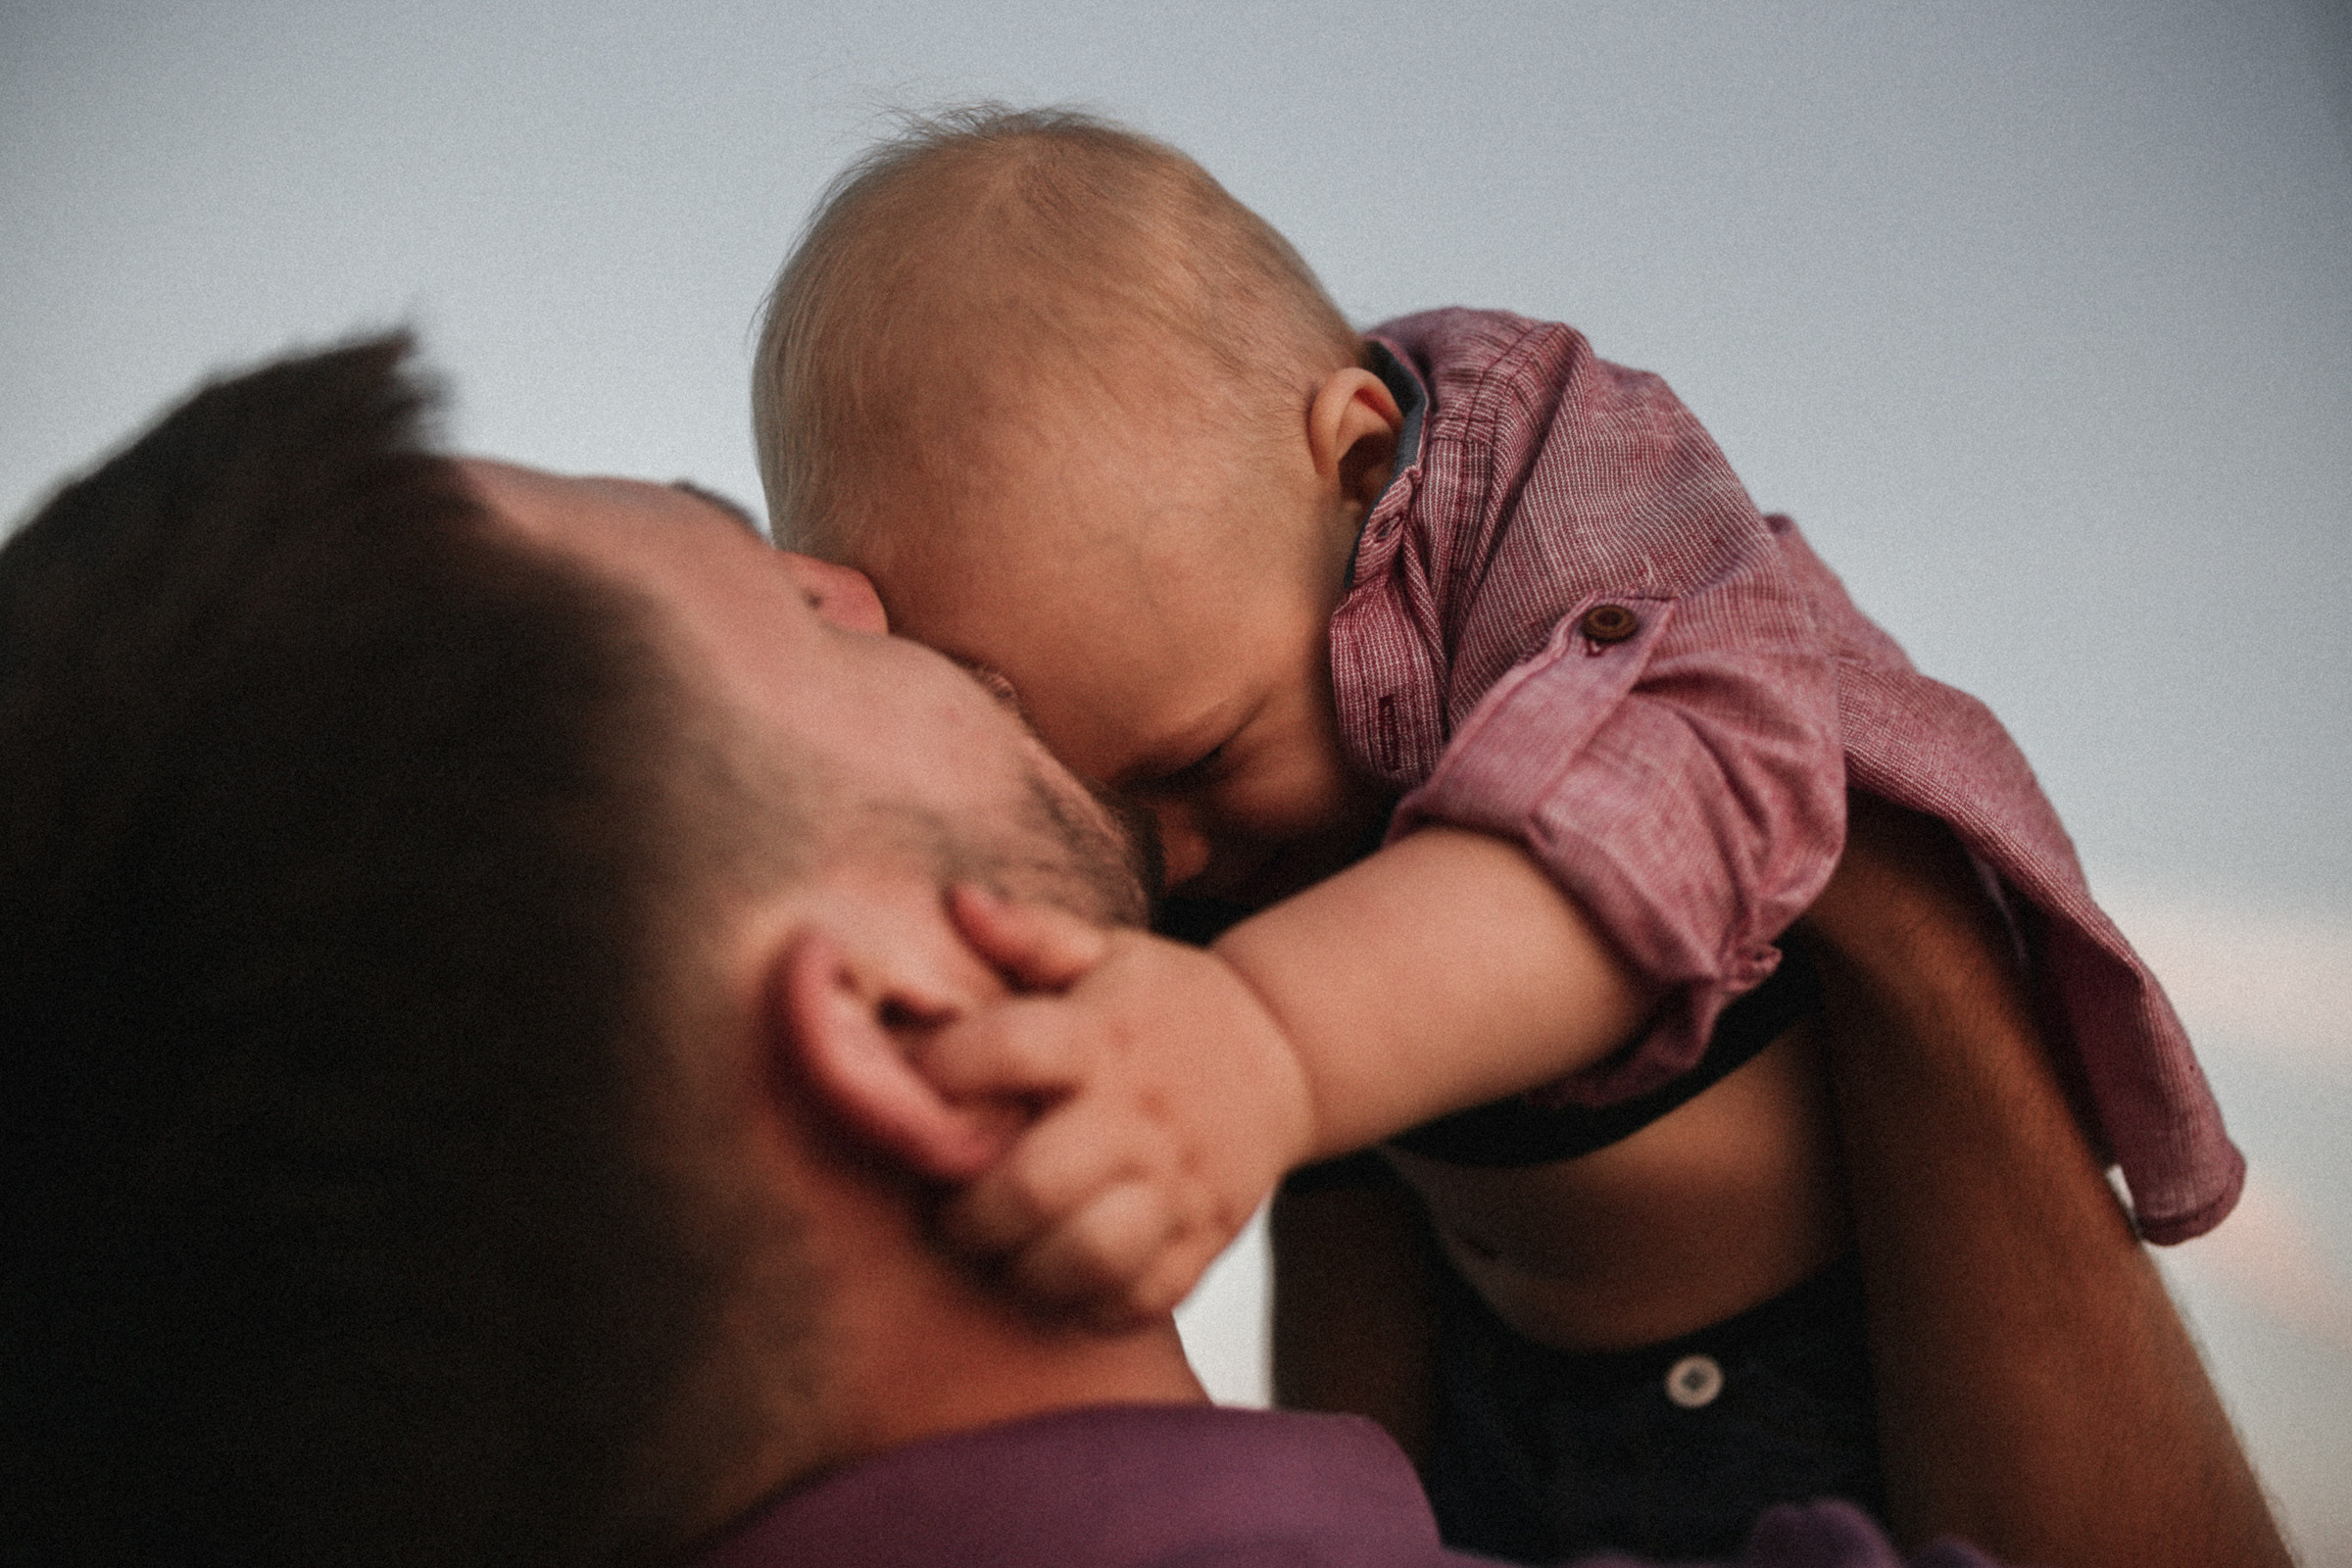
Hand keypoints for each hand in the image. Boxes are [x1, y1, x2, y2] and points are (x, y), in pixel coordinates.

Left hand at [921, 886, 1316, 1327]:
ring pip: (1086, 1255)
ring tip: (999, 1248)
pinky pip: (1136, 1298)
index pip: (1005, 1050)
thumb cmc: (1167, 1004)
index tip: (911, 1088)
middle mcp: (1138, 1114)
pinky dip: (1085, 1303)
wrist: (1287, 1054)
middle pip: (1033, 1182)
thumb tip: (956, 900)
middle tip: (946, 1207)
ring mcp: (1177, 1185)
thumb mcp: (1109, 952)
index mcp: (1103, 1036)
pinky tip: (1057, 1274)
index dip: (939, 1072)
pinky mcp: (1203, 1240)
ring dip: (1022, 1266)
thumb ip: (1030, 933)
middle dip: (965, 1210)